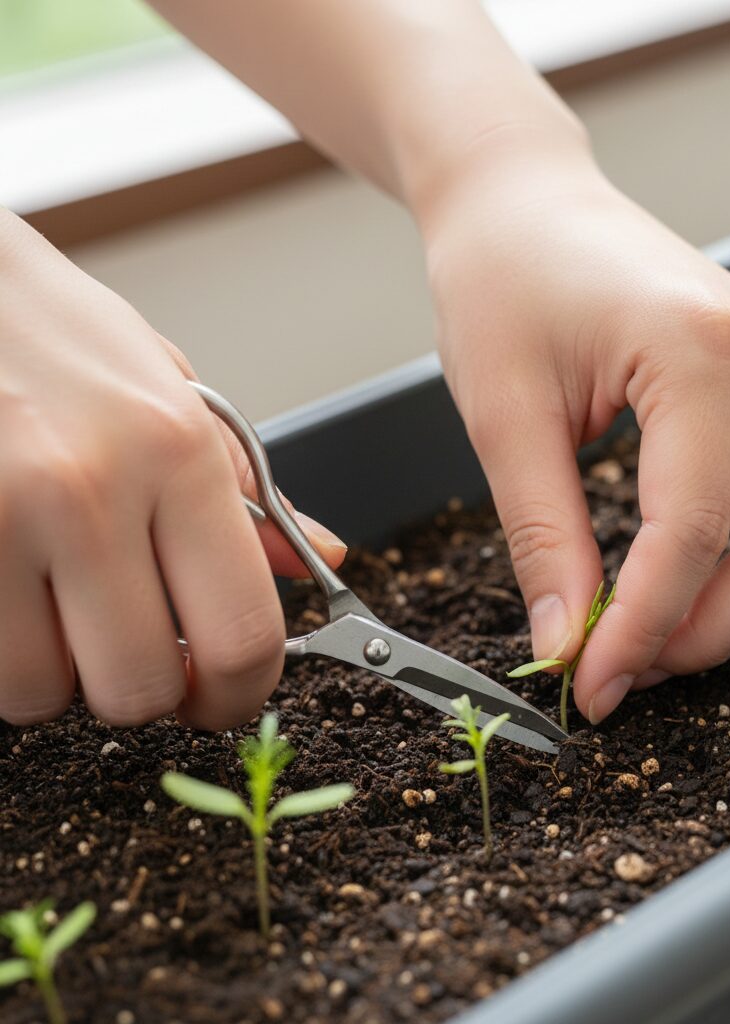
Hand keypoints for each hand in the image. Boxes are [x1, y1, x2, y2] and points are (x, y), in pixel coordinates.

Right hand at [0, 210, 345, 729]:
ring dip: (66, 674)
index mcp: (178, 453)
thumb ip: (249, 498)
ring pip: (47, 694)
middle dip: (152, 688)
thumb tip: (317, 561)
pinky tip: (18, 594)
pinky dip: (10, 655)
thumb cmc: (60, 337)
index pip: (241, 632)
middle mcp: (91, 492)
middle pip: (144, 687)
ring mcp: (0, 521)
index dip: (242, 693)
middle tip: (146, 648)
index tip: (230, 694)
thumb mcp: (176, 398)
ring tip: (66, 604)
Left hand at [422, 142, 729, 724]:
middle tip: (629, 668)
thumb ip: (543, 537)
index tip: (590, 685)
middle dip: (712, 631)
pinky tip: (694, 579)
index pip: (693, 530)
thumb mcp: (504, 416)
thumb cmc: (500, 283)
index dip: (641, 627)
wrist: (524, 203)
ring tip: (660, 632)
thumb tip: (566, 646)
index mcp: (698, 351)